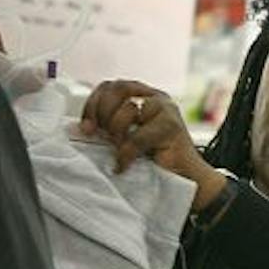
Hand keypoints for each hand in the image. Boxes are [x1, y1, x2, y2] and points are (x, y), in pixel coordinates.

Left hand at [77, 80, 224, 210]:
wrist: (187, 182)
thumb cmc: (155, 162)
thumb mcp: (126, 138)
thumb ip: (110, 127)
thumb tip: (81, 128)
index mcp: (143, 96)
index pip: (111, 86)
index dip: (93, 103)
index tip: (87, 127)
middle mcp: (155, 98)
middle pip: (118, 88)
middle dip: (102, 113)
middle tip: (99, 136)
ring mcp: (166, 110)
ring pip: (128, 109)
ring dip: (116, 133)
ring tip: (119, 150)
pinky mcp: (171, 126)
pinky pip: (137, 136)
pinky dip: (126, 154)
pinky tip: (124, 165)